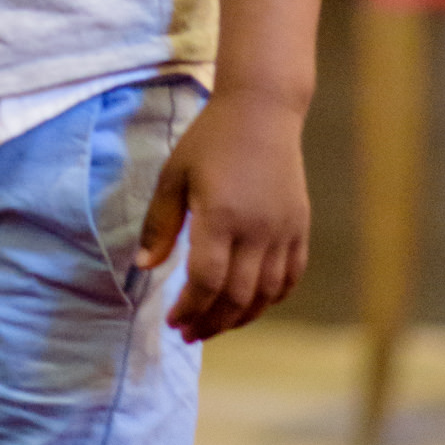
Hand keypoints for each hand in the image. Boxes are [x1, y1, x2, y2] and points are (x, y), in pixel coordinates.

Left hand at [135, 89, 311, 341]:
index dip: (190, 309)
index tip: (173, 321)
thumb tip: (144, 267)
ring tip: (215, 326)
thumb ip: (160, 224)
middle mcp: (257, 229)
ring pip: (266, 294)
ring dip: (240, 318)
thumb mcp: (174, 176)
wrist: (261, 110)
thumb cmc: (210, 140)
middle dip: (211, 323)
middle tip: (189, 334)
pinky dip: (271, 299)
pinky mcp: (300, 227)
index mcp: (221, 215)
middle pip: (237, 297)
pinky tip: (250, 305)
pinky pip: (290, 277)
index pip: (207, 282)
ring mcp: (283, 231)